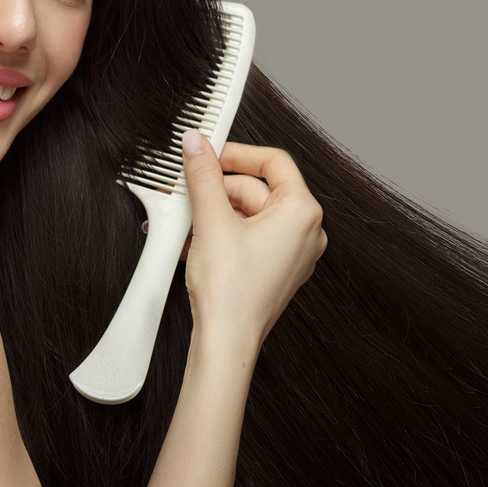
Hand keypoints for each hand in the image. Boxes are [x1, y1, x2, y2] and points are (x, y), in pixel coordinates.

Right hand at [180, 131, 326, 349]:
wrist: (226, 342)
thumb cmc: (231, 292)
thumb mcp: (211, 221)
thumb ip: (203, 175)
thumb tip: (196, 145)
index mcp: (302, 213)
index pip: (273, 161)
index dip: (237, 152)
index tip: (210, 151)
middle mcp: (304, 232)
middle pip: (256, 189)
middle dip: (216, 188)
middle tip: (187, 186)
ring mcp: (290, 253)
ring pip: (248, 214)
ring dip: (212, 212)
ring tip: (183, 218)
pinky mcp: (272, 269)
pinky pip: (247, 237)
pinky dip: (220, 232)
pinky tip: (191, 238)